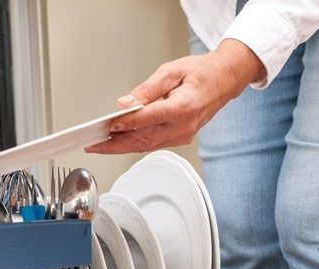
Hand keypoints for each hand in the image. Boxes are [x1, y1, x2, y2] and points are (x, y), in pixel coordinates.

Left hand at [86, 39, 264, 153]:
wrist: (224, 80)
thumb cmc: (201, 73)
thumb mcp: (171, 71)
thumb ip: (147, 89)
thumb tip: (126, 103)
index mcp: (183, 107)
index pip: (149, 119)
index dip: (126, 124)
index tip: (108, 126)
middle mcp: (184, 126)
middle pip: (144, 140)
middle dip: (115, 145)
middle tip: (94, 146)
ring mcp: (183, 135)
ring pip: (146, 146)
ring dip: (122, 147)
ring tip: (100, 146)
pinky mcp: (180, 138)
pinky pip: (153, 144)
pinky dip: (134, 144)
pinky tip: (119, 142)